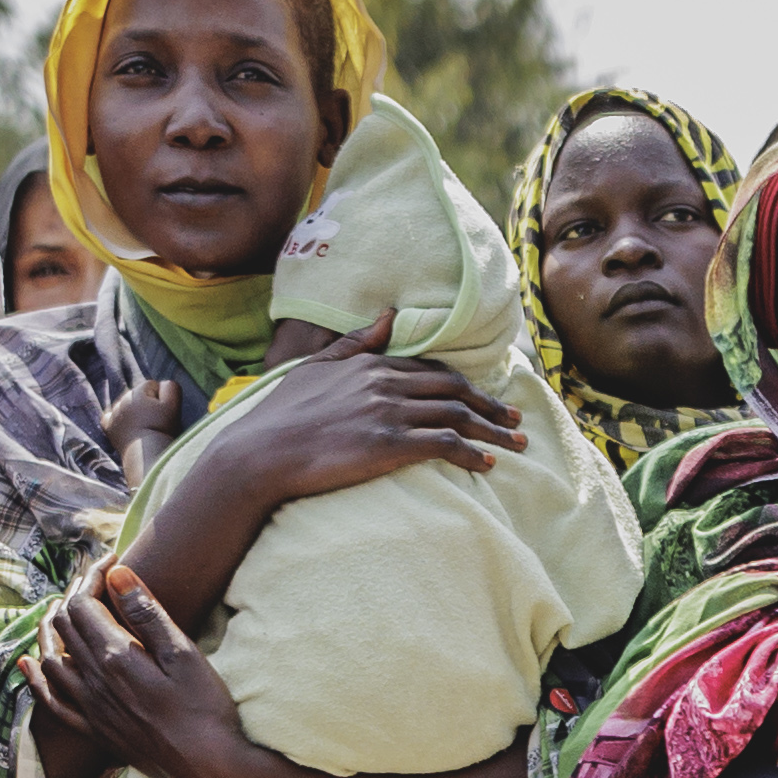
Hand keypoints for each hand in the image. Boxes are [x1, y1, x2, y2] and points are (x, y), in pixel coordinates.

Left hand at [26, 567, 254, 777]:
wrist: (209, 770)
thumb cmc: (205, 710)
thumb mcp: (184, 654)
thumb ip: (147, 614)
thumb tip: (116, 574)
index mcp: (115, 657)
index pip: (85, 603)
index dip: (93, 576)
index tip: (113, 561)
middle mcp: (93, 681)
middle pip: (65, 626)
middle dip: (74, 595)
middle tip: (95, 581)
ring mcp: (90, 708)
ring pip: (51, 659)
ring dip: (50, 628)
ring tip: (60, 610)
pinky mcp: (96, 730)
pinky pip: (53, 702)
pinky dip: (36, 680)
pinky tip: (30, 665)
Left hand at [105, 376, 184, 485]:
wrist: (146, 455)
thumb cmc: (162, 430)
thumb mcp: (173, 406)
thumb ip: (171, 387)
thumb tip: (164, 383)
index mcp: (138, 391)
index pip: (153, 385)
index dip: (162, 398)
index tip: (165, 413)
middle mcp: (122, 399)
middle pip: (139, 396)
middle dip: (148, 405)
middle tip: (157, 423)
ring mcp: (113, 413)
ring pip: (127, 406)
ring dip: (135, 413)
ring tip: (146, 429)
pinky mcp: (108, 427)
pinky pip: (110, 417)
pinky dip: (117, 420)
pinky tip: (127, 427)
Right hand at [222, 311, 525, 505]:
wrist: (261, 452)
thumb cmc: (282, 414)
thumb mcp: (316, 367)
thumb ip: (356, 342)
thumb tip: (387, 313)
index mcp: (371, 365)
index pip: (431, 370)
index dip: (465, 385)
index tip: (488, 398)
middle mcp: (385, 384)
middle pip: (454, 390)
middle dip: (491, 406)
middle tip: (517, 421)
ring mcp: (389, 414)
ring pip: (457, 416)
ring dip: (493, 432)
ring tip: (517, 445)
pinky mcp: (389, 445)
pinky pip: (445, 445)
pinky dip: (472, 453)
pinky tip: (489, 465)